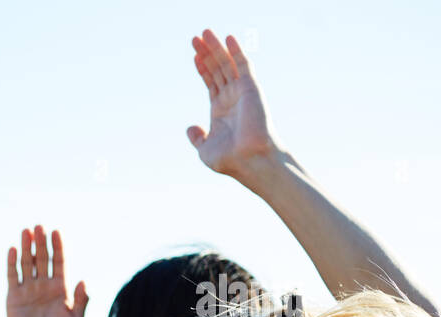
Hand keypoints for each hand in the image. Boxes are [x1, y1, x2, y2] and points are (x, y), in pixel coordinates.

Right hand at [6, 226, 87, 316]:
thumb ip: (81, 301)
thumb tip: (83, 280)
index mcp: (60, 289)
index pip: (59, 262)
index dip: (58, 247)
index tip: (57, 231)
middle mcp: (44, 286)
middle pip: (43, 259)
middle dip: (41, 243)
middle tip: (39, 226)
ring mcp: (28, 290)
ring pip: (27, 264)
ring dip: (27, 247)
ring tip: (26, 231)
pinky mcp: (14, 297)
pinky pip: (13, 276)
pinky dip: (13, 263)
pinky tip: (14, 250)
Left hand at [187, 30, 278, 179]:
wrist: (248, 160)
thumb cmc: (230, 159)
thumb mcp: (205, 149)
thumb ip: (197, 137)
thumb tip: (190, 128)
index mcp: (220, 111)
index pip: (211, 83)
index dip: (203, 68)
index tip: (195, 55)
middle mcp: (231, 98)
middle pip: (217, 69)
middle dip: (206, 53)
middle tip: (196, 37)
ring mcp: (241, 92)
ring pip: (226, 64)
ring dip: (216, 48)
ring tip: (204, 32)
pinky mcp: (250, 88)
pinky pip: (242, 65)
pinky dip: (235, 51)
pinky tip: (227, 38)